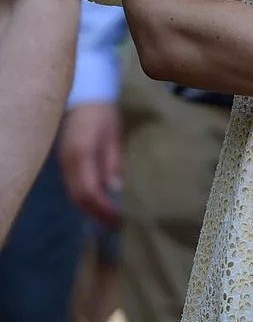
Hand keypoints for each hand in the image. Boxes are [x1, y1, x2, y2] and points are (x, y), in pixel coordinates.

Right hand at [58, 102, 122, 227]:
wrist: (85, 97)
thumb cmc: (104, 114)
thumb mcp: (114, 137)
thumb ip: (112, 163)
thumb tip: (115, 190)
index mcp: (81, 154)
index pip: (89, 191)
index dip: (103, 208)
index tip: (118, 218)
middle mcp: (68, 162)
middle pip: (78, 197)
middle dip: (96, 213)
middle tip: (116, 224)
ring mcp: (64, 162)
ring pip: (74, 194)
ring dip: (90, 208)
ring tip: (109, 217)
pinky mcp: (65, 162)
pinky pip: (73, 186)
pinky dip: (85, 198)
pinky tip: (99, 202)